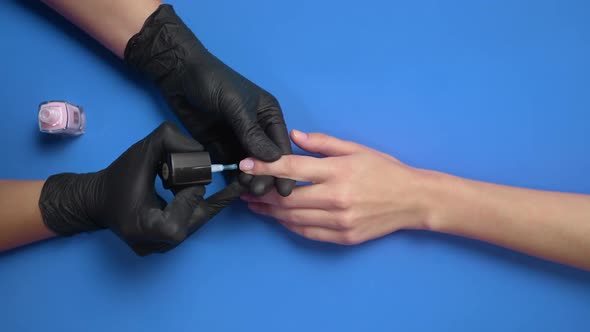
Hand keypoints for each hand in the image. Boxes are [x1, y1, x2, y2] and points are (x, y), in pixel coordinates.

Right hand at [39, 122, 242, 255]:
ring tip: (238, 183)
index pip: (183, 212)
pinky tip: (231, 192)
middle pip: (196, 218)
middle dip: (203, 194)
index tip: (189, 176)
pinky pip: (194, 224)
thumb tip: (200, 149)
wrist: (97, 201)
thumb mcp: (142, 151)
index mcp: (146, 228)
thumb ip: (169, 141)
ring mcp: (163, 248)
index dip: (190, 192)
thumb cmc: (117, 178)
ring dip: (211, 200)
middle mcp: (157, 244)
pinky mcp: (168, 244)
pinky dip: (208, 206)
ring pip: (198, 222)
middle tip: (214, 178)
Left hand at [124, 4, 294, 196]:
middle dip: (266, 176)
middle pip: (267, 160)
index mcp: (268, 115)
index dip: (284, 167)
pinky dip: (234, 178)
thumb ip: (252, 132)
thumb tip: (272, 159)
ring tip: (248, 191)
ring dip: (251, 179)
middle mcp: (258, 130)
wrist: (178, 75)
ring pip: (250, 166)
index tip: (284, 188)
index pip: (281, 145)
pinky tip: (235, 188)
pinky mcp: (220, 146)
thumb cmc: (212, 82)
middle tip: (260, 191)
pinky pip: (230, 166)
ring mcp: (238, 140)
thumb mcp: (235, 105)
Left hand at [239, 130, 430, 244]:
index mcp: (338, 171)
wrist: (413, 200)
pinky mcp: (342, 237)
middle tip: (244, 189)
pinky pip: (307, 232)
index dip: (264, 167)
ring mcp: (339, 221)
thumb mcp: (356, 149)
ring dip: (270, 211)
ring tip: (254, 205)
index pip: (291, 168)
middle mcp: (336, 198)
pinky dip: (289, 225)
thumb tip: (294, 135)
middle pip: (286, 197)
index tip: (244, 165)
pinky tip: (279, 217)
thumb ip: (323, 143)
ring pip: (292, 218)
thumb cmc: (384, 170)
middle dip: (260, 193)